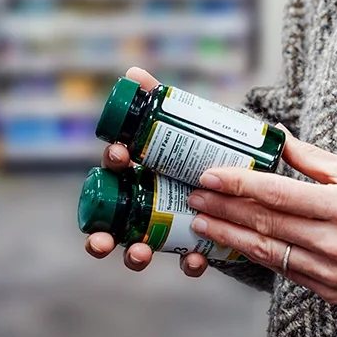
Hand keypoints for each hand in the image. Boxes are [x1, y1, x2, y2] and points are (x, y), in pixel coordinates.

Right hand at [82, 67, 208, 277]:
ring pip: (139, 247)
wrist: (236, 176)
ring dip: (135, 254)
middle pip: (111, 224)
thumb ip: (159, 101)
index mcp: (136, 172)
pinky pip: (185, 259)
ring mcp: (163, 228)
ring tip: (140, 253)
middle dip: (100, 236)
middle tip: (100, 241)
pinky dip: (188, 262)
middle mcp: (142, 205)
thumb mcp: (184, 124)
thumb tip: (134, 74)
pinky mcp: (191, 243)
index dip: (113, 162)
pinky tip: (195, 260)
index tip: (121, 155)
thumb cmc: (197, 150)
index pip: (115, 167)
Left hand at [185, 136, 336, 312]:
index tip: (208, 175)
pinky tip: (235, 243)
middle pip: (265, 224)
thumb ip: (315, 160)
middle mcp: (335, 242)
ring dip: (229, 236)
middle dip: (224, 208)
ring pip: (268, 252)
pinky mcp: (330, 292)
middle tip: (193, 196)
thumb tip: (277, 139)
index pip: (278, 194)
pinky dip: (256, 255)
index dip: (238, 184)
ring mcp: (331, 272)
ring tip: (202, 221)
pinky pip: (284, 271)